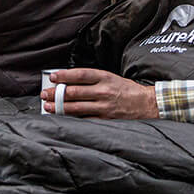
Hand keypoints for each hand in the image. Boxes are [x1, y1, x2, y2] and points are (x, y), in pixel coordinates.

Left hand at [41, 68, 159, 118]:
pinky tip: (62, 118)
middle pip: (75, 91)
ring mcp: (105, 106)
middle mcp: (104, 91)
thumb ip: (93, 80)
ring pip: (77, 107)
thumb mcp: (111, 78)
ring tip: (48, 107)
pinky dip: (72, 119)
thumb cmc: (127, 90)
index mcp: (105, 77)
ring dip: (60, 107)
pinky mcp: (106, 119)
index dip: (65, 75)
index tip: (53, 77)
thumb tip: (69, 82)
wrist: (148, 104)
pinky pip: (85, 119)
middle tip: (44, 94)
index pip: (81, 74)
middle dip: (57, 93)